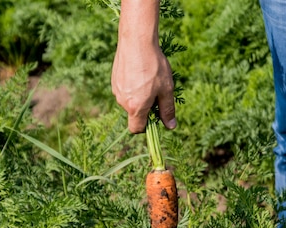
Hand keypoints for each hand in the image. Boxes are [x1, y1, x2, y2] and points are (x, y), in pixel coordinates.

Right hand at [111, 0, 175, 133]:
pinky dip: (132, 86)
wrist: (137, 41)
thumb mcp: (166, 89)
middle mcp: (123, 101)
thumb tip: (171, 126)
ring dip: (139, 96)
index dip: (146, 127)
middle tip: (156, 90)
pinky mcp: (114, 79)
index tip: (155, 116)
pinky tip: (140, 71)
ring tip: (148, 77)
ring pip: (130, 100)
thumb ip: (167, 110)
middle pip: (134, 113)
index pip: (136, 129)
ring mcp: (117, 90)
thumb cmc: (154, 66)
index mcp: (135, 107)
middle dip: (145, 107)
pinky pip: (125, 89)